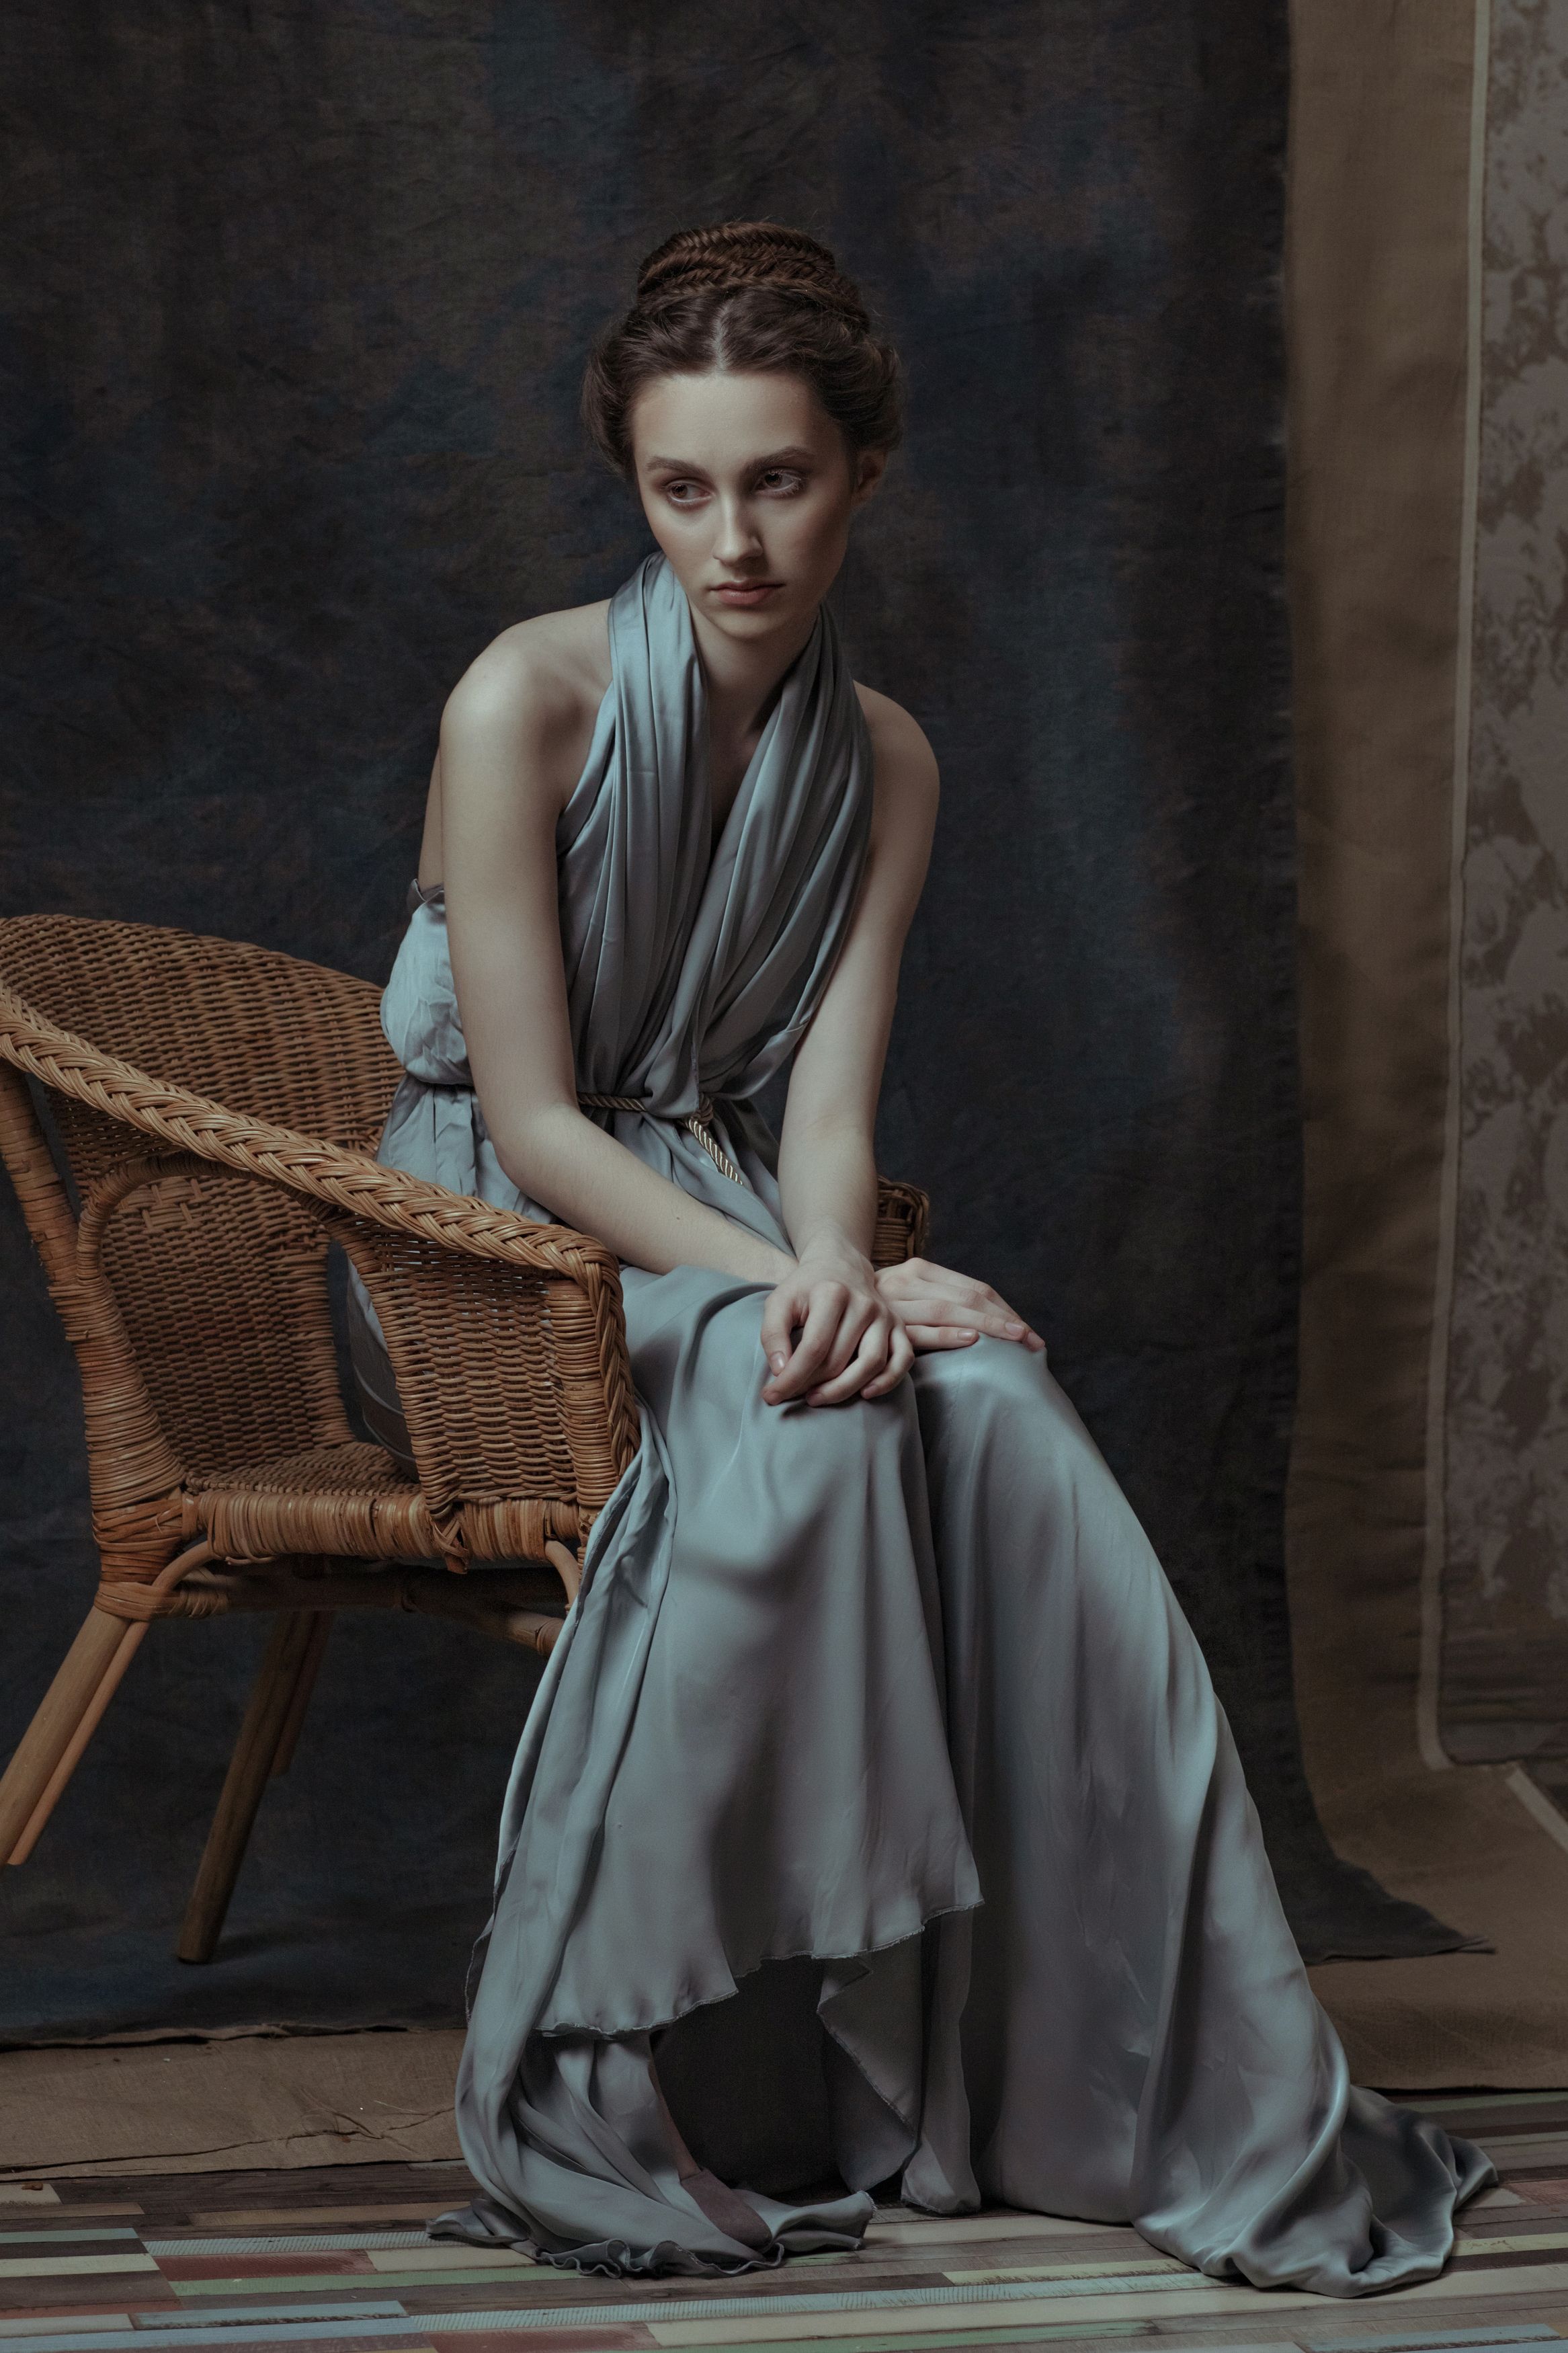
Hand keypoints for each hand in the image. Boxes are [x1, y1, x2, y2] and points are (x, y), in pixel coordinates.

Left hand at [760, 1239, 914, 1406]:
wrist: (840, 1265)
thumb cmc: (806, 1289)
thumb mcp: (779, 1302)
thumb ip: (773, 1334)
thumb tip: (780, 1372)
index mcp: (832, 1293)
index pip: (813, 1347)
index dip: (792, 1378)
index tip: (772, 1396)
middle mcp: (864, 1304)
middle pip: (839, 1360)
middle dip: (811, 1385)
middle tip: (793, 1394)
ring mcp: (885, 1315)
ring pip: (871, 1364)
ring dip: (843, 1390)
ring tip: (817, 1397)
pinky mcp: (899, 1326)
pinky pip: (902, 1360)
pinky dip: (887, 1382)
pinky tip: (864, 1393)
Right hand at [875, 1258, 1044, 1354]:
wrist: (819, 1300)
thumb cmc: (871, 1308)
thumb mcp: (906, 1298)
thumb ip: (937, 1304)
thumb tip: (987, 1328)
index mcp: (921, 1271)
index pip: (975, 1289)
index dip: (1006, 1310)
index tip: (1030, 1334)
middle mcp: (909, 1280)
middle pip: (969, 1297)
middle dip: (1006, 1321)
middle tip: (1034, 1343)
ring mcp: (895, 1302)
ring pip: (950, 1310)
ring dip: (988, 1326)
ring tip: (1017, 1341)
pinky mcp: (882, 1325)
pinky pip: (919, 1331)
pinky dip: (947, 1335)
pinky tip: (971, 1341)